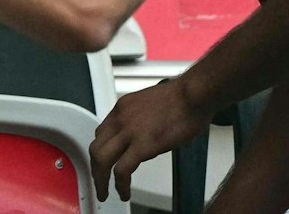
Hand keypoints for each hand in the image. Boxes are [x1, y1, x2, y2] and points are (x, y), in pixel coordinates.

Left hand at [90, 78, 214, 202]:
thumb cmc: (182, 98)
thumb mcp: (151, 104)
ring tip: (105, 193)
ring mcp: (129, 132)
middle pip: (96, 147)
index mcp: (123, 108)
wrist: (193, 94)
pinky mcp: (142, 146)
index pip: (101, 133)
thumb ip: (141, 119)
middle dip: (95, 169)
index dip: (101, 151)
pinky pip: (121, 171)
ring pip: (101, 159)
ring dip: (100, 180)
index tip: (104, 162)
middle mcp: (120, 118)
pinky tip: (124, 192)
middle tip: (99, 182)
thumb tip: (144, 133)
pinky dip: (120, 186)